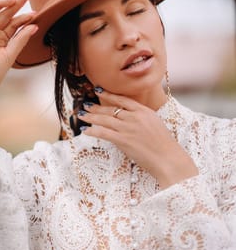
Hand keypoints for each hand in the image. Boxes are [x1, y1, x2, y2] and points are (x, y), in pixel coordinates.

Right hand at [0, 0, 37, 87]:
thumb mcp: (10, 55)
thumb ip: (21, 39)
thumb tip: (35, 25)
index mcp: (3, 38)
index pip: (15, 23)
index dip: (24, 17)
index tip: (34, 12)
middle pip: (4, 14)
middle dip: (15, 4)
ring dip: (0, 4)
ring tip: (11, 0)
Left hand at [78, 90, 197, 188]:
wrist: (168, 158)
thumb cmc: (163, 145)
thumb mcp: (154, 124)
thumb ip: (141, 118)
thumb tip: (128, 116)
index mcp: (144, 111)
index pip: (122, 99)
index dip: (108, 95)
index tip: (97, 91)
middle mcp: (135, 117)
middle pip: (110, 109)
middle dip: (96, 107)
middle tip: (85, 105)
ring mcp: (128, 128)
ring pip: (104, 119)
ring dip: (91, 117)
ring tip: (81, 115)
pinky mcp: (123, 140)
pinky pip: (103, 133)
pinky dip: (92, 131)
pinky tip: (85, 130)